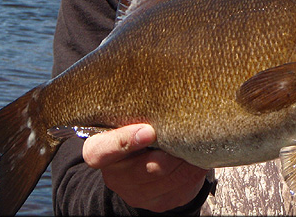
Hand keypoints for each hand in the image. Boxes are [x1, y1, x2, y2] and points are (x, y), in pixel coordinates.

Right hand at [82, 124, 209, 211]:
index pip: (101, 151)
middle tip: (187, 130)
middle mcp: (115, 177)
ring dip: (186, 158)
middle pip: (147, 167)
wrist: (145, 165)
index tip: (148, 131)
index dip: (124, 141)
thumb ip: (135, 113)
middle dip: (171, 150)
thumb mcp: (127, 121)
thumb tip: (162, 93)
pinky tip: (197, 156)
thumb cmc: (137, 132)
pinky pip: (183, 185)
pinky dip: (194, 169)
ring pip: (170, 176)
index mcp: (99, 151)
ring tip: (196, 140)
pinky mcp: (159, 203)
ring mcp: (137, 194)